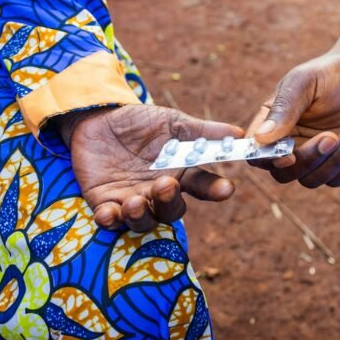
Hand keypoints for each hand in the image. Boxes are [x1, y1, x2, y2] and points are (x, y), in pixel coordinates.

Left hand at [58, 104, 242, 230]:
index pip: (203, 186)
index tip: (226, 188)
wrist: (98, 117)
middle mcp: (158, 192)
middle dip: (169, 202)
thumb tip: (241, 134)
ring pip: (143, 222)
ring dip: (141, 216)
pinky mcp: (104, 202)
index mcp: (180, 173)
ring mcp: (132, 200)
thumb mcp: (173, 122)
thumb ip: (204, 131)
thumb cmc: (140, 121)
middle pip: (171, 210)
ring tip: (135, 202)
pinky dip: (110, 220)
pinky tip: (109, 212)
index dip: (215, 190)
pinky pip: (109, 220)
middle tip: (166, 184)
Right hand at [251, 53, 339, 187]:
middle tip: (330, 138)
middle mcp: (289, 143)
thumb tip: (261, 138)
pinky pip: (336, 179)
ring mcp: (313, 155)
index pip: (257, 152)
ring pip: (310, 180)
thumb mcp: (304, 82)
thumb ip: (283, 108)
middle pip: (283, 174)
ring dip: (331, 163)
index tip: (288, 154)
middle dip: (307, 161)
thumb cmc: (329, 73)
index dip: (266, 160)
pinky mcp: (336, 161)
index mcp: (273, 124)